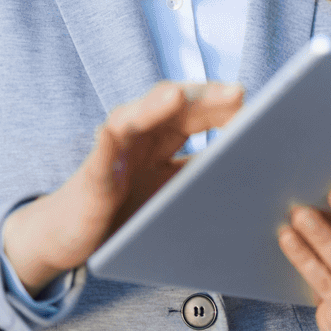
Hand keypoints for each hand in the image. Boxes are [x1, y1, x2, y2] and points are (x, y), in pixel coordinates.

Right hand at [2, 81, 242, 295]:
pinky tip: (112, 132)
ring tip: (176, 96)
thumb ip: (202, 171)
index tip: (258, 104)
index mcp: (163, 138)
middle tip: (236, 93)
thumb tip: (255, 166)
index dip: (225, 104)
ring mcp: (114, 151)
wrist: (72, 236)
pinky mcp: (92, 175)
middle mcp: (140, 135)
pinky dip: (107, 142)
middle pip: (173, 106)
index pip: (198, 111)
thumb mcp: (173, 189)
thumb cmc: (127, 209)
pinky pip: (99, 156)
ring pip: (134, 118)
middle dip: (205, 97)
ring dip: (154, 105)